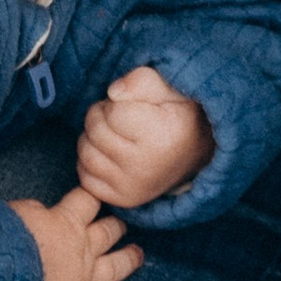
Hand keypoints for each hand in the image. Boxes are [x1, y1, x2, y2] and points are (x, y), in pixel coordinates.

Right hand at [14, 186, 145, 280]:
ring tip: (138, 254)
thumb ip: (33, 211)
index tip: (100, 190)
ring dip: (128, 260)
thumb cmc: (1, 242)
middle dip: (116, 226)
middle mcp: (82, 251)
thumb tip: (42, 212)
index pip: (87, 200)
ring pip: (115, 268)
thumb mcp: (15, 212)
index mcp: (65, 223)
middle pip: (107, 232)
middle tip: (123, 222)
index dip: (94, 195)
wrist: (0, 279)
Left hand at [76, 64, 213, 210]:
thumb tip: (113, 92)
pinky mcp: (123, 199)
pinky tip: (106, 153)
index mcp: (161, 136)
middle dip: (99, 115)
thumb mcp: (168, 89)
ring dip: (90, 137)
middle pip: (96, 131)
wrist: (194, 155)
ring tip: (110, 132)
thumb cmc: (176, 116)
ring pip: (86, 154)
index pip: (113, 111)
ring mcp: (133, 187)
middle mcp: (146, 166)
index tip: (130, 106)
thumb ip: (141, 80)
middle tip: (115, 115)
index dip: (116, 102)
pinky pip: (85, 178)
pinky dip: (88, 162)